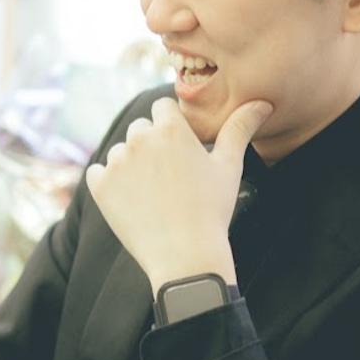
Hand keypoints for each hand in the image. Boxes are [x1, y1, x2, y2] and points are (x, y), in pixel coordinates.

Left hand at [84, 96, 272, 294]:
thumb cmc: (212, 210)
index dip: (172, 127)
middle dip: (152, 144)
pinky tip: (130, 198)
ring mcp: (116, 162)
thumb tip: (262, 103)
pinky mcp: (99, 186)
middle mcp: (140, 138)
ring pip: (121, 151)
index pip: (163, 107)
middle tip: (169, 176)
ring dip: (132, 164)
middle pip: (141, 128)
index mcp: (171, 129)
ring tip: (153, 193)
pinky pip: (98, 172)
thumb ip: (239, 129)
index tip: (181, 149)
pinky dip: (109, 182)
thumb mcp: (229, 166)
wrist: (185, 256)